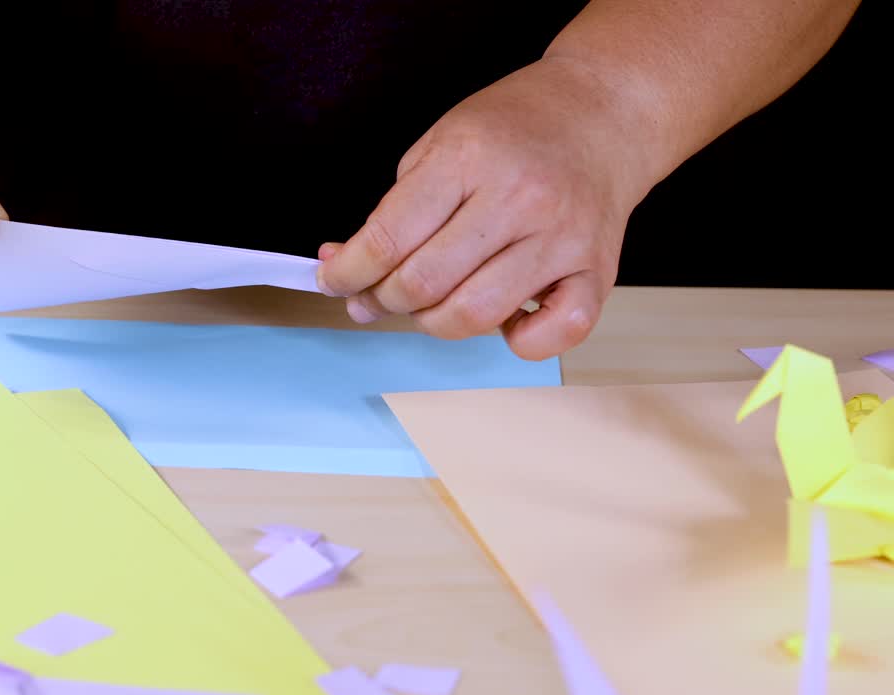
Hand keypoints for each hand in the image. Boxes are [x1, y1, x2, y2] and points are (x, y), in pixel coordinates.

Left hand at [315, 58, 652, 359]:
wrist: (603, 112)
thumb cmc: (515, 129)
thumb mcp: (439, 144)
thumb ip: (392, 210)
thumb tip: (344, 268)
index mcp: (468, 158)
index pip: (387, 239)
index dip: (346, 272)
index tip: (332, 280)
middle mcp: (519, 198)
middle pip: (424, 284)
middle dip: (382, 300)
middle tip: (375, 295)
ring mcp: (562, 238)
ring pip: (474, 316)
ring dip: (433, 323)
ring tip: (428, 304)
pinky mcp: (597, 271)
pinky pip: (552, 335)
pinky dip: (517, 341)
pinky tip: (503, 316)